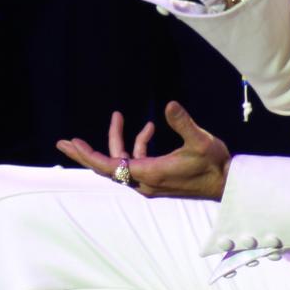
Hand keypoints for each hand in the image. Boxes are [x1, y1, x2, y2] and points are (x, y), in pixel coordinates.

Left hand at [56, 102, 230, 199]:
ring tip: (118, 116)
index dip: (89, 154)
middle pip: (106, 167)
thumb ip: (183, 122)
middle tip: (63, 143)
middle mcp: (144, 181)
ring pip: (122, 162)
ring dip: (119, 140)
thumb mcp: (200, 140)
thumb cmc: (215, 164)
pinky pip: (137, 162)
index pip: (109, 166)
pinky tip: (151, 128)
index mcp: (150, 173)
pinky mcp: (157, 179)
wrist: (227, 185)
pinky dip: (138, 145)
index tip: (71, 143)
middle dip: (85, 153)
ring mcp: (150, 182)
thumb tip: (169, 104)